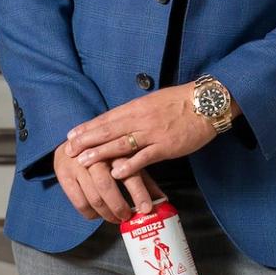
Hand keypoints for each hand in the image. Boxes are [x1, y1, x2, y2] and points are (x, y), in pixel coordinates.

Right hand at [52, 141, 158, 221]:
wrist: (75, 142)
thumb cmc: (107, 154)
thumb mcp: (126, 161)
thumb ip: (143, 179)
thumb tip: (162, 200)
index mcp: (115, 149)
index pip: (128, 173)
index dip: (139, 193)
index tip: (146, 209)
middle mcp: (95, 155)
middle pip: (106, 187)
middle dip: (118, 207)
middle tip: (126, 217)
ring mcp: (77, 165)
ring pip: (93, 197)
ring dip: (106, 214)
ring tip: (115, 218)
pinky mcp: (64, 175)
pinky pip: (79, 202)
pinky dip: (90, 214)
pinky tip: (97, 214)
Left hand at [66, 85, 216, 182]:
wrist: (206, 103)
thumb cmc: (181, 101)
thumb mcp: (154, 101)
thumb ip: (136, 111)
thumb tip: (119, 120)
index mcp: (137, 107)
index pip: (106, 118)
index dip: (88, 127)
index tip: (71, 134)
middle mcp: (140, 119)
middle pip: (108, 130)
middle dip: (87, 141)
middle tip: (69, 150)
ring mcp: (152, 133)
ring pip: (121, 143)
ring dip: (100, 153)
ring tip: (84, 162)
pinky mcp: (166, 146)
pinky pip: (144, 157)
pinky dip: (129, 165)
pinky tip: (115, 173)